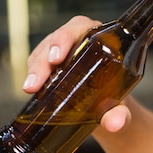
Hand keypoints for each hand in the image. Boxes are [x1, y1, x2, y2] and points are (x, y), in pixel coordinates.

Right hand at [24, 15, 130, 132]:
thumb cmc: (116, 98)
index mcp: (100, 40)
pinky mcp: (51, 65)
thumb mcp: (121, 107)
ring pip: (42, 52)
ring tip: (31, 88)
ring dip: (35, 69)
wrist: (108, 108)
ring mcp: (63, 52)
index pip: (79, 27)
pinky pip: (36, 63)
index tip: (57, 58)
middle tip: (39, 80)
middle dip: (44, 58)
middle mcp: (80, 41)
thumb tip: (115, 125)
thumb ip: (121, 115)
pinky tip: (31, 89)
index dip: (64, 38)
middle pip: (56, 39)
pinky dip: (32, 75)